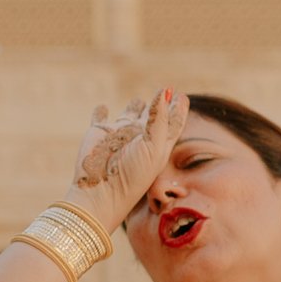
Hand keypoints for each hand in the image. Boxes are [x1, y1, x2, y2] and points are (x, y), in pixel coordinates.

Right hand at [63, 89, 187, 233]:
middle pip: (153, 117)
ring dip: (134, 108)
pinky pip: (100, 118)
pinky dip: (100, 112)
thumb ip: (159, 118)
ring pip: (129, 116)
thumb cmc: (133, 173)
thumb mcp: (152, 146)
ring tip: (139, 101)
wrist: (101, 191)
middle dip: (159, 105)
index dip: (177, 109)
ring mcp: (119, 135)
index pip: (172, 122)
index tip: (181, 96)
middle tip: (167, 91)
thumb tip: (165, 90)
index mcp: (158, 144)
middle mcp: (140, 138)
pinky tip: (102, 107)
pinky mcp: (99, 133)